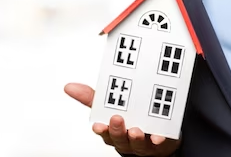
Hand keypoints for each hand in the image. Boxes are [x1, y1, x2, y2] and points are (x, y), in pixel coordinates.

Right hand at [64, 83, 179, 155]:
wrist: (157, 135)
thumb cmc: (130, 119)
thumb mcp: (111, 107)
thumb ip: (93, 98)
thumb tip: (69, 87)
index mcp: (112, 130)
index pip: (104, 131)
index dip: (101, 129)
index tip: (98, 124)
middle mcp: (126, 138)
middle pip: (118, 138)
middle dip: (116, 130)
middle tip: (117, 119)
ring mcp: (142, 142)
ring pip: (136, 143)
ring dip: (134, 137)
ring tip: (135, 130)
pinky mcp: (160, 143)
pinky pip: (159, 144)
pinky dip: (158, 140)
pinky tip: (158, 137)